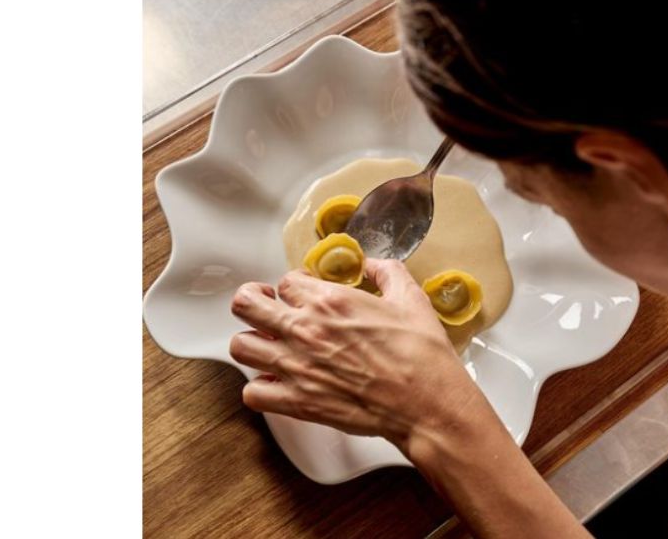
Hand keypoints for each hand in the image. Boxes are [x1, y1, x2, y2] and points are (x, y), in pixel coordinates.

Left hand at [228, 259, 488, 453]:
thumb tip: (375, 265)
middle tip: (267, 308)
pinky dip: (260, 389)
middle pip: (247, 304)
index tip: (303, 294)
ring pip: (241, 346)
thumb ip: (388, 273)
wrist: (426, 402)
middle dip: (255, 301)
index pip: (287, 281)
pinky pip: (253, 394)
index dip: (294, 286)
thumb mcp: (411, 299)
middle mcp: (306, 330)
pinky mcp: (298, 402)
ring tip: (268, 345)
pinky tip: (278, 384)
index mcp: (331, 301)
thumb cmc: (422, 355)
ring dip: (252, 342)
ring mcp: (297, 367)